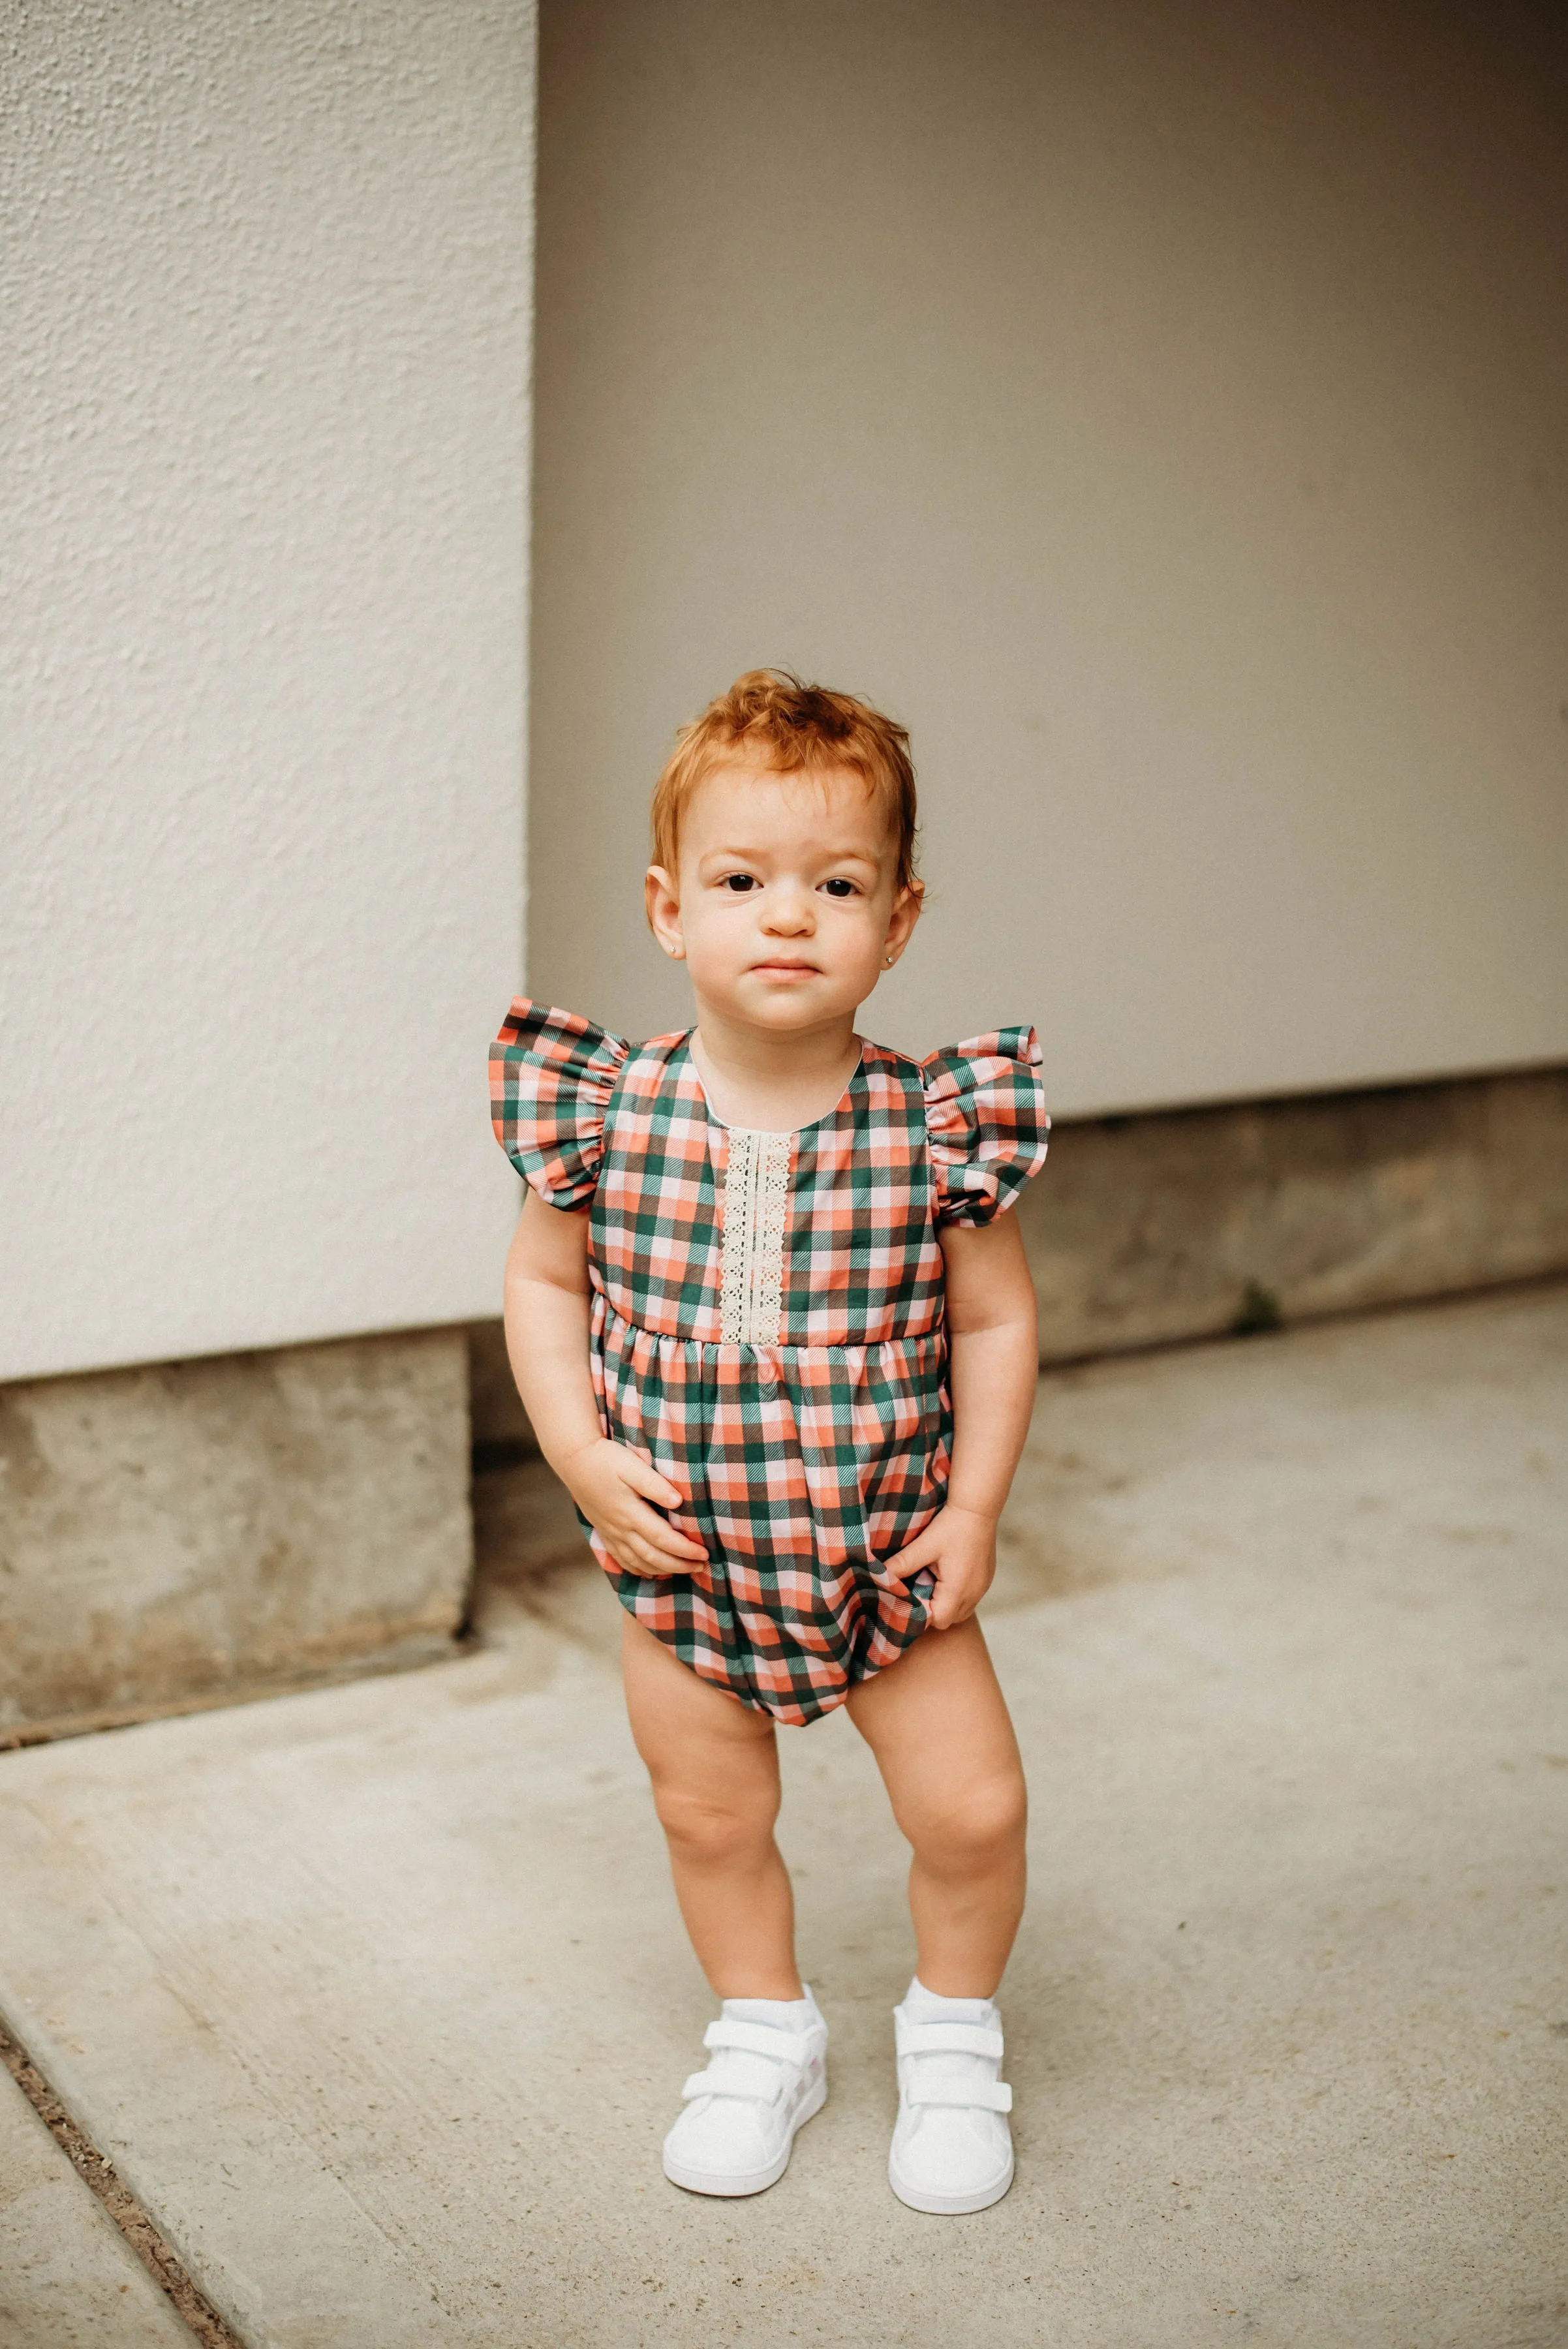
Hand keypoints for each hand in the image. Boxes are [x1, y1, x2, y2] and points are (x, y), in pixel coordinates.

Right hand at [558, 1438, 707, 1578]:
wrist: (573, 1459)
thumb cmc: (606, 1458)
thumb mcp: (632, 1465)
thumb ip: (655, 1485)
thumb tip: (678, 1502)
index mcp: (630, 1512)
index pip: (663, 1538)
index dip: (685, 1550)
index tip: (704, 1554)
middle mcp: (620, 1528)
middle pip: (653, 1556)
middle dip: (679, 1565)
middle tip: (701, 1568)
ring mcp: (610, 1533)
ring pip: (638, 1562)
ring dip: (663, 1570)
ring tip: (684, 1571)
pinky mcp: (604, 1532)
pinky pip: (621, 1559)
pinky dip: (638, 1569)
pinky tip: (650, 1572)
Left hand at [884, 1503, 997, 1629]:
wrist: (978, 1507)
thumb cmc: (952, 1526)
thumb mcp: (924, 1545)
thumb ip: (902, 1563)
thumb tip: (879, 1575)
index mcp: (957, 1590)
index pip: (938, 1620)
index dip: (922, 1613)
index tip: (910, 1597)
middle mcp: (973, 1594)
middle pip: (949, 1620)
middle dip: (932, 1609)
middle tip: (918, 1588)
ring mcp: (982, 1588)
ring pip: (961, 1611)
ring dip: (945, 1603)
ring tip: (933, 1581)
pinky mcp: (986, 1580)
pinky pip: (970, 1598)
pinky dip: (956, 1594)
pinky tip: (947, 1574)